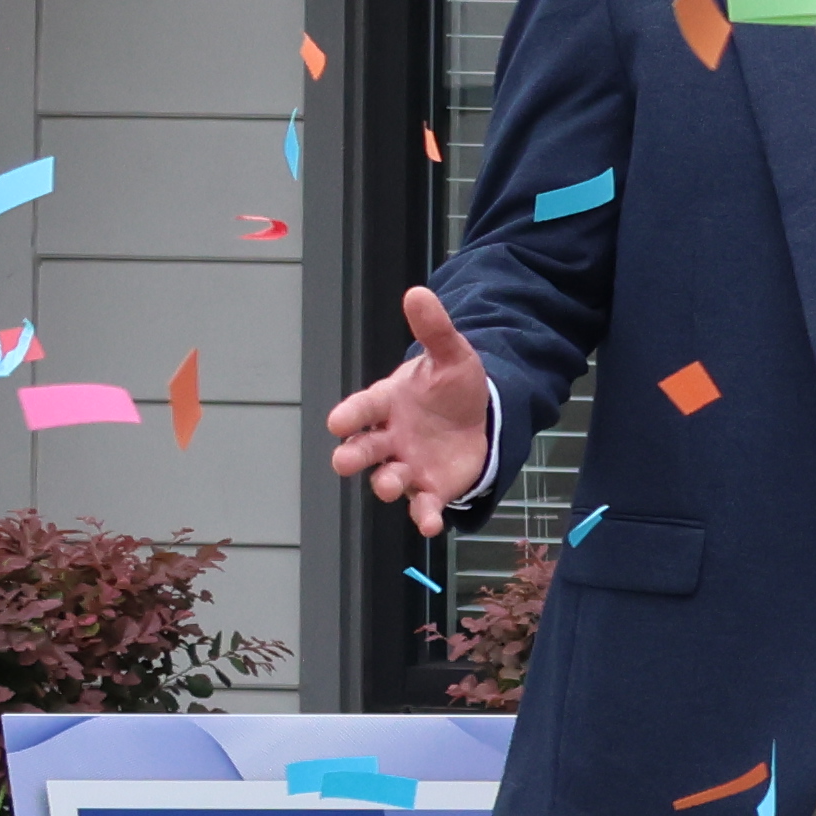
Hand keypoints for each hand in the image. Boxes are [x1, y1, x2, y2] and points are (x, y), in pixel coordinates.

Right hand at [325, 284, 496, 533]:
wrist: (478, 417)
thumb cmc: (452, 386)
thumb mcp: (451, 355)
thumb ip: (434, 329)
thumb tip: (418, 291)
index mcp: (387, 403)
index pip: (362, 408)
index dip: (350, 415)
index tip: (337, 422)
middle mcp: (389, 437)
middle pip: (362, 448)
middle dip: (353, 454)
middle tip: (344, 460)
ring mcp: (406, 464)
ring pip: (386, 478)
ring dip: (385, 483)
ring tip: (389, 484)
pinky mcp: (429, 487)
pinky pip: (422, 504)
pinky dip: (423, 515)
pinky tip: (430, 524)